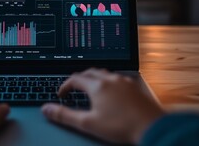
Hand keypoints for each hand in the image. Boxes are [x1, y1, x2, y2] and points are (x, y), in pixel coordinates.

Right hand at [41, 68, 163, 143]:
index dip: (65, 86)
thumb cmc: (121, 126)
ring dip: (94, 78)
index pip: (75, 79)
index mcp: (97, 85)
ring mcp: (124, 81)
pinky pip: (117, 78)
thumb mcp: (88, 123)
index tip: (61, 94)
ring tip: (90, 89)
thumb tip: (46, 109)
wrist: (151, 127)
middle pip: (89, 72)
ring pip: (104, 73)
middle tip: (73, 89)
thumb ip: (65, 115)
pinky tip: (110, 93)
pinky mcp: (134, 87)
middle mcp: (110, 79)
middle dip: (78, 79)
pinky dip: (108, 82)